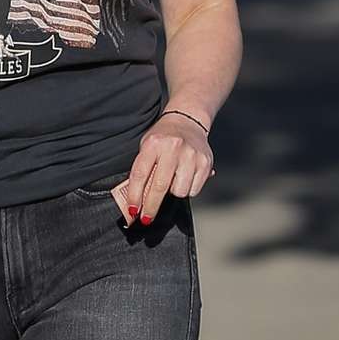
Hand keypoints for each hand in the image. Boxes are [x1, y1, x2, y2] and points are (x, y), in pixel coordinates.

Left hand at [112, 110, 215, 225]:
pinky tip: (185, 177)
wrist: (188, 121)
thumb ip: (142, 171)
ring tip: (173, 180)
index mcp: (153, 144)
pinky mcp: (205, 162)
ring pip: (179, 191)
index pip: (140, 175)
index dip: (135, 196)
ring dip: (173, 192)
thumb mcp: (147, 148)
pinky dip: (188, 189)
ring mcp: (191, 155)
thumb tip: (136, 202)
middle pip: (159, 187)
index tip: (133, 210)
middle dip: (151, 207)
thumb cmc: (163, 138)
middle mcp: (173, 148)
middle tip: (146, 218)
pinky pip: (194, 190)